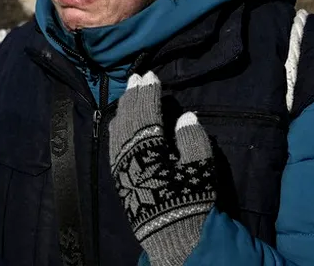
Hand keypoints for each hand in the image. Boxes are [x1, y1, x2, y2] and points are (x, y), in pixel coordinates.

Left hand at [108, 72, 214, 265]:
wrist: (173, 237)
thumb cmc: (189, 200)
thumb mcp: (200, 169)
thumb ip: (192, 139)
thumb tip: (185, 116)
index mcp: (150, 148)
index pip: (146, 112)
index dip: (149, 93)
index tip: (151, 76)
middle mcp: (130, 154)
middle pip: (128, 117)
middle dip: (133, 95)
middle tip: (137, 77)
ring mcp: (121, 166)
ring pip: (117, 130)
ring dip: (123, 109)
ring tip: (129, 94)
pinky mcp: (118, 178)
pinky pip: (112, 146)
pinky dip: (115, 128)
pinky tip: (118, 122)